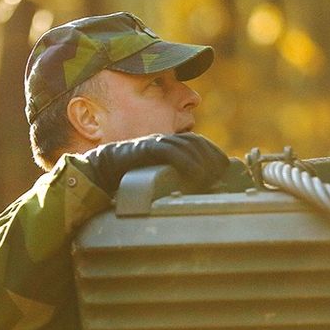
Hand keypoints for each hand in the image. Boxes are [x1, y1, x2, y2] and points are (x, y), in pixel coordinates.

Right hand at [82, 133, 227, 191]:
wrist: (103, 168)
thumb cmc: (131, 175)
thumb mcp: (158, 174)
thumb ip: (175, 176)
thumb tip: (199, 190)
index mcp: (169, 143)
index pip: (199, 143)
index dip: (214, 153)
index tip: (226, 169)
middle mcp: (165, 139)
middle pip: (197, 142)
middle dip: (212, 157)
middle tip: (221, 175)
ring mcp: (155, 142)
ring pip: (186, 145)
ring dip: (202, 161)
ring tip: (211, 178)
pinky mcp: (146, 148)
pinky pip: (170, 151)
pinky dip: (185, 162)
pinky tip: (195, 174)